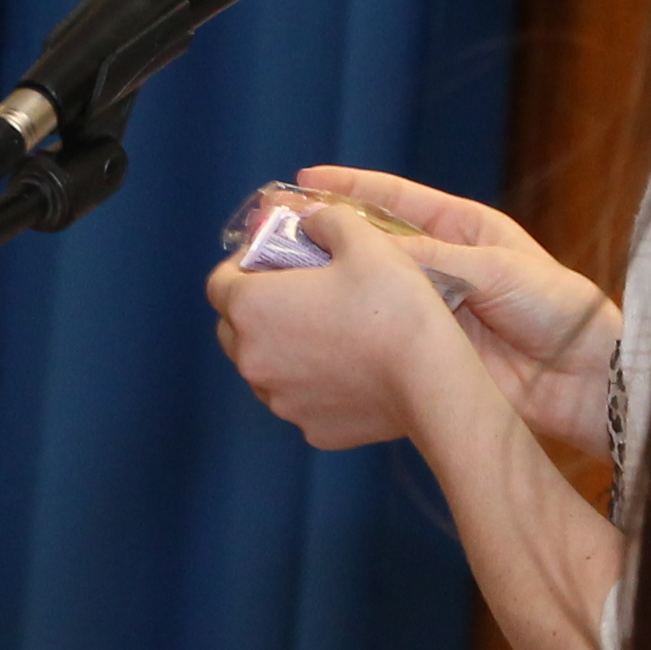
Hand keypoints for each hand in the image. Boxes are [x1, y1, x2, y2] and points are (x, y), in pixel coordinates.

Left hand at [206, 200, 491, 453]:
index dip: (241, 265)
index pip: (219, 283)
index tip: (271, 258)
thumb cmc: (393, 303)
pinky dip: (311, 384)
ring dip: (281, 348)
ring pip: (264, 368)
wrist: (431, 378)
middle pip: (234, 329)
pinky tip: (346, 368)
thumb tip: (311, 221)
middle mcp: (252, 359)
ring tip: (324, 331)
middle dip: (256, 309)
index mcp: (252, 307)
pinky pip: (299, 399)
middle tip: (296, 293)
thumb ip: (326, 220)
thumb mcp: (362, 239)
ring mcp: (279, 400)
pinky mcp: (310, 429)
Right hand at [296, 168, 619, 452]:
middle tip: (277, 232)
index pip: (393, 199)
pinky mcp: (425, 352)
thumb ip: (432, 256)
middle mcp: (439, 266)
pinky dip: (351, 332)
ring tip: (284, 280)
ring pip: (368, 292)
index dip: (348, 187)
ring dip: (331, 285)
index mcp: (460, 229)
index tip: (304, 179)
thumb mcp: (494, 266)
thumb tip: (369, 246)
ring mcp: (429, 310)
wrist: (581, 376)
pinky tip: (317, 330)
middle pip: (372, 244)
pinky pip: (380, 337)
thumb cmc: (555, 308)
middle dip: (327, 237)